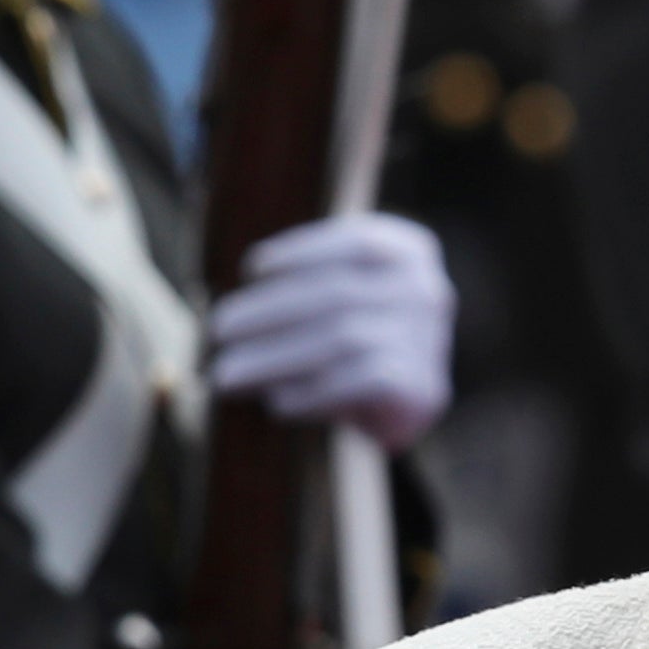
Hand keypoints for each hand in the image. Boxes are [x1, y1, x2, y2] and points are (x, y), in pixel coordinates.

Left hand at [208, 212, 454, 453]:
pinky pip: (357, 383)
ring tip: (227, 374)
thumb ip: (302, 284)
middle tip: (219, 330)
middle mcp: (427, 291)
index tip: (252, 269)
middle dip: (270, 311)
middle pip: (339, 294)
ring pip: (343, 339)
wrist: (402, 405)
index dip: (302, 251)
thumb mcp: (337, 295)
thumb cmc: (353, 337)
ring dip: (274, 358)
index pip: (357, 243)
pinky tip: (275, 401)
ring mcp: (429, 340)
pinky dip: (310, 392)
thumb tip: (225, 305)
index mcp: (410, 252)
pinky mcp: (422, 388)